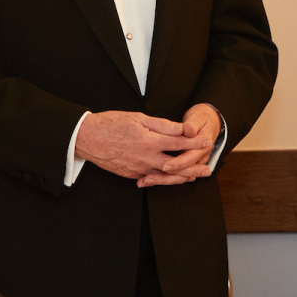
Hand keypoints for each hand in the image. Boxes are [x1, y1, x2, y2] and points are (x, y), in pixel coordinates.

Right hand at [75, 109, 214, 184]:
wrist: (88, 138)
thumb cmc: (111, 123)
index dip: (195, 143)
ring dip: (181, 177)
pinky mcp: (131, 175)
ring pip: (165, 177)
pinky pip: (151, 178)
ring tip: (194, 177)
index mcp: (150, 141)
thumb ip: (162, 125)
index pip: (179, 144)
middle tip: (208, 169)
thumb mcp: (138, 117)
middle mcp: (147, 158)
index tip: (206, 141)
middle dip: (194, 167)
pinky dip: (163, 179)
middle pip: (177, 166)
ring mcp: (139, 169)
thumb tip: (182, 128)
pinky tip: (170, 178)